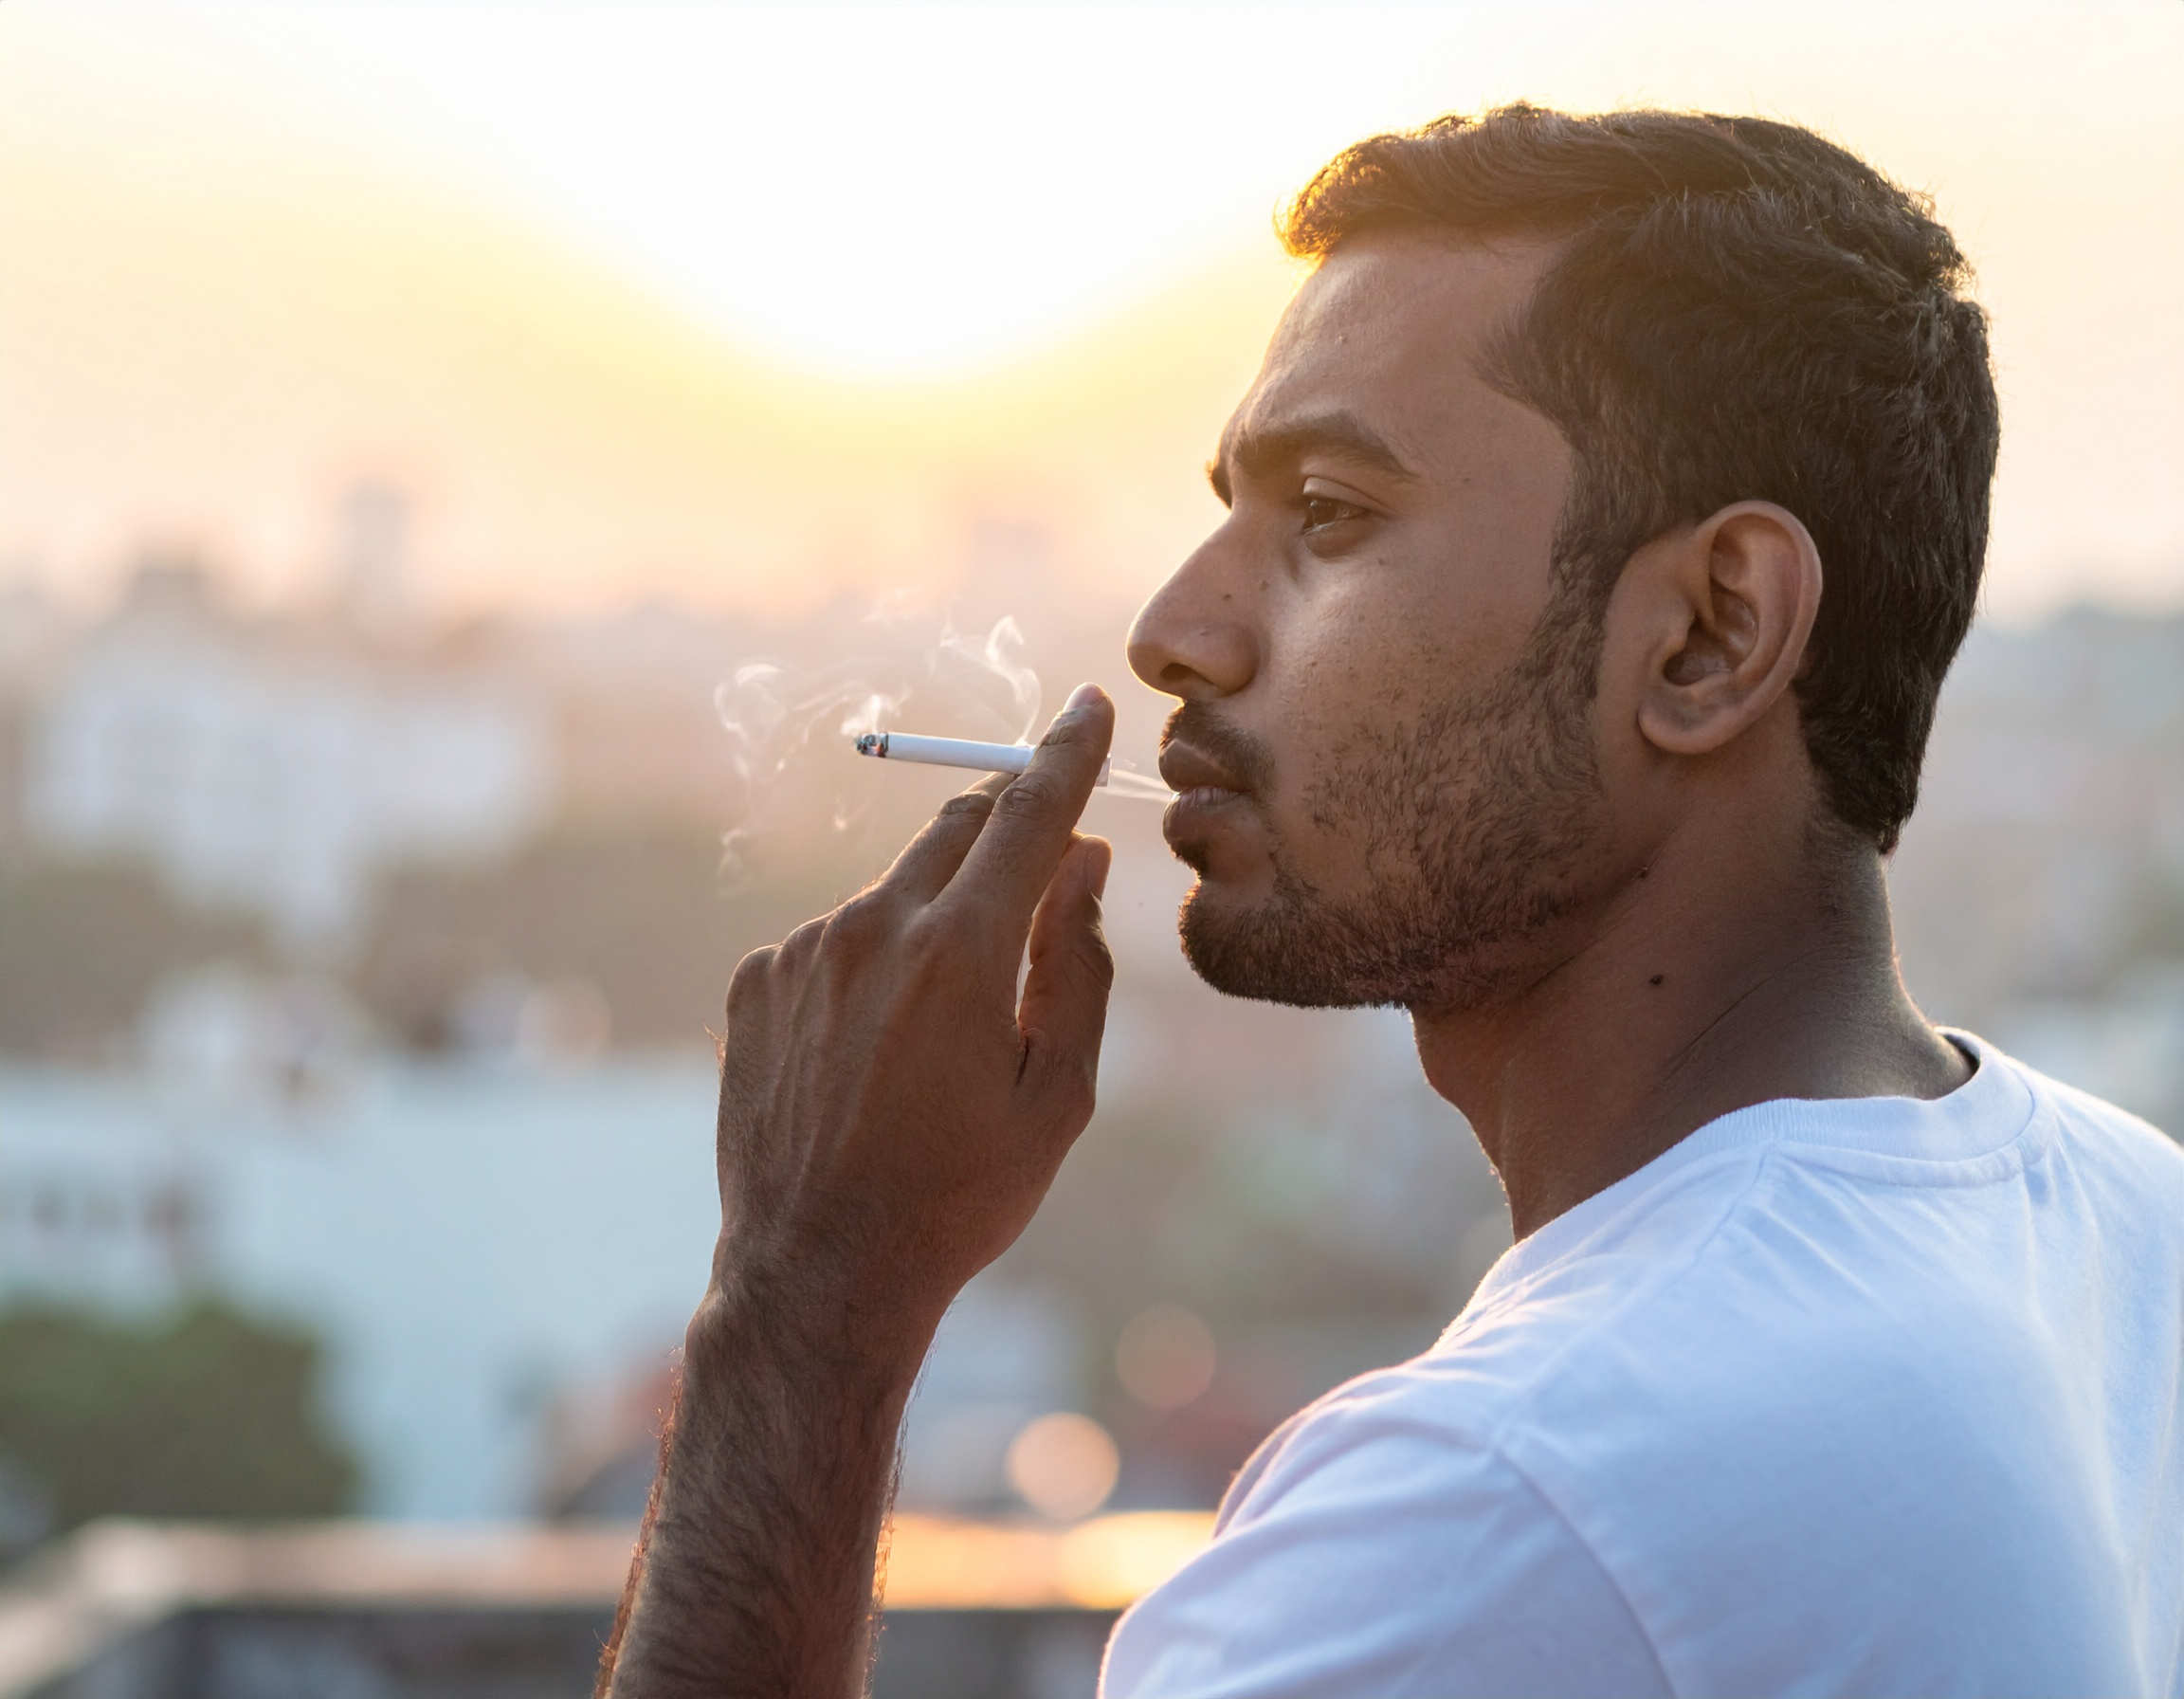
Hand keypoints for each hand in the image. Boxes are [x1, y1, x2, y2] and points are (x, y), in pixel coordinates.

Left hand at [710, 683, 1117, 1349]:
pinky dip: (872, 965)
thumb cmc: (960, 1195)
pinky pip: (835, 940)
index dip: (1065, 754)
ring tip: (939, 1039)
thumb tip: (1082, 863)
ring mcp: (804, 952)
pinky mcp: (755, 982)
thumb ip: (1079, 963)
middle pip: (957, 828)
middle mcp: (873, 929)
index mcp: (962, 953)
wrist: (820, 1272)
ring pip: (895, 891)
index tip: (1086, 707)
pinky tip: (874, 1056)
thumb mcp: (1059, 1095)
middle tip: (1042, 874)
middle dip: (1008, 831)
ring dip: (935, 922)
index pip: (1028, 815)